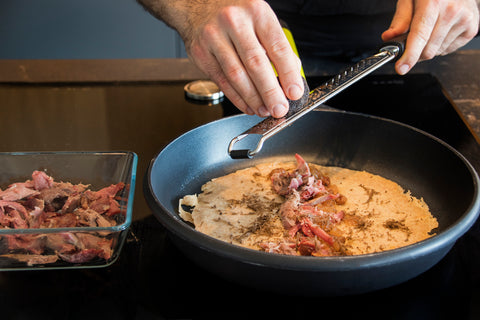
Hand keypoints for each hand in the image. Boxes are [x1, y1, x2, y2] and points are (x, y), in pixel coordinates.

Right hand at [168, 0, 303, 117]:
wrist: (197, 4)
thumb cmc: (234, 13)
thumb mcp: (260, 18)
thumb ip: (276, 45)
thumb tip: (291, 76)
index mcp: (256, 12)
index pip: (277, 47)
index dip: (288, 73)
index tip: (294, 92)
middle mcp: (234, 22)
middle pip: (256, 63)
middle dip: (270, 91)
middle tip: (280, 108)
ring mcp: (214, 37)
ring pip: (237, 76)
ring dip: (253, 98)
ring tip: (264, 110)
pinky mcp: (201, 53)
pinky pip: (222, 82)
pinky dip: (237, 98)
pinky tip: (248, 105)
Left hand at [382, 0, 478, 74]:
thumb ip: (401, 18)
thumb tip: (389, 37)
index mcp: (433, 3)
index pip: (419, 36)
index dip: (409, 55)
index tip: (401, 68)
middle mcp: (451, 11)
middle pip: (427, 50)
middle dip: (415, 51)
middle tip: (412, 40)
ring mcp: (464, 20)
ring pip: (437, 52)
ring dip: (428, 47)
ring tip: (431, 29)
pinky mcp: (471, 29)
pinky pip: (448, 50)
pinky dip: (440, 46)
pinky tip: (441, 31)